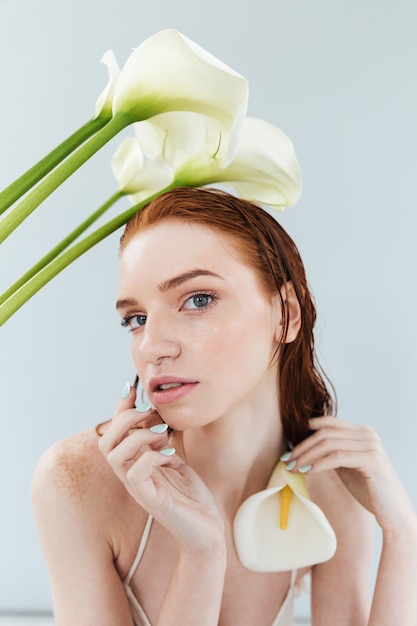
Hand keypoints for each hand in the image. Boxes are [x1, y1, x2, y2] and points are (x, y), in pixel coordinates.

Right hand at [98, 385, 224, 551]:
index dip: (120, 408)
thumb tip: (155, 414)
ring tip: (162, 434)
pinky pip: (134, 473)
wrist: (207, 531)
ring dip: (138, 436)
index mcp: (134, 464)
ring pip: (114, 455)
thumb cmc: (191, 497)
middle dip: (125, 418)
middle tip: (151, 414)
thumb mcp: (175, 460)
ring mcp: (139, 488)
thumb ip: (161, 441)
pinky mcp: (151, 500)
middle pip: (105, 441)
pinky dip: (151, 456)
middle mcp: (131, 475)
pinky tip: (169, 456)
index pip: (114, 432)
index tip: (133, 389)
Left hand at [286, 416, 414, 533]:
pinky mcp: (371, 460)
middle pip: (325, 433)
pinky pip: (337, 457)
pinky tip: (307, 472)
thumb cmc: (368, 489)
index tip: (291, 447)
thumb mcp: (347, 465)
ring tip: (293, 468)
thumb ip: (332, 453)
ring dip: (307, 456)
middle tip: (287, 460)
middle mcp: (368, 434)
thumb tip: (303, 449)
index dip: (307, 431)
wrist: (393, 511)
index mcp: (362, 431)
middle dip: (303, 447)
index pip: (329, 422)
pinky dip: (319, 464)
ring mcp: (371, 445)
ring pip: (329, 444)